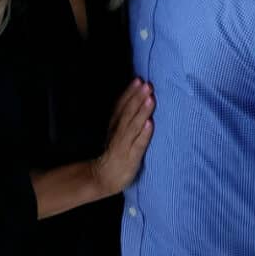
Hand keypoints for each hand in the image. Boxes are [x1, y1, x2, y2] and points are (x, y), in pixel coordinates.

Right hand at [91, 78, 153, 195]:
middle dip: (138, 97)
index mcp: (116, 123)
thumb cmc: (116, 149)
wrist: (104, 176)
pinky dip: (144, 134)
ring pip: (134, 125)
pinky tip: (150, 124)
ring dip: (142, 112)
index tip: (139, 79)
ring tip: (150, 99)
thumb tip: (137, 94)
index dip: (130, 92)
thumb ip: (125, 113)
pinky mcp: (132, 157)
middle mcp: (119, 131)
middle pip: (129, 112)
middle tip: (147, 85)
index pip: (122, 105)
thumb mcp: (116, 129)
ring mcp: (125, 144)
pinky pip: (138, 144)